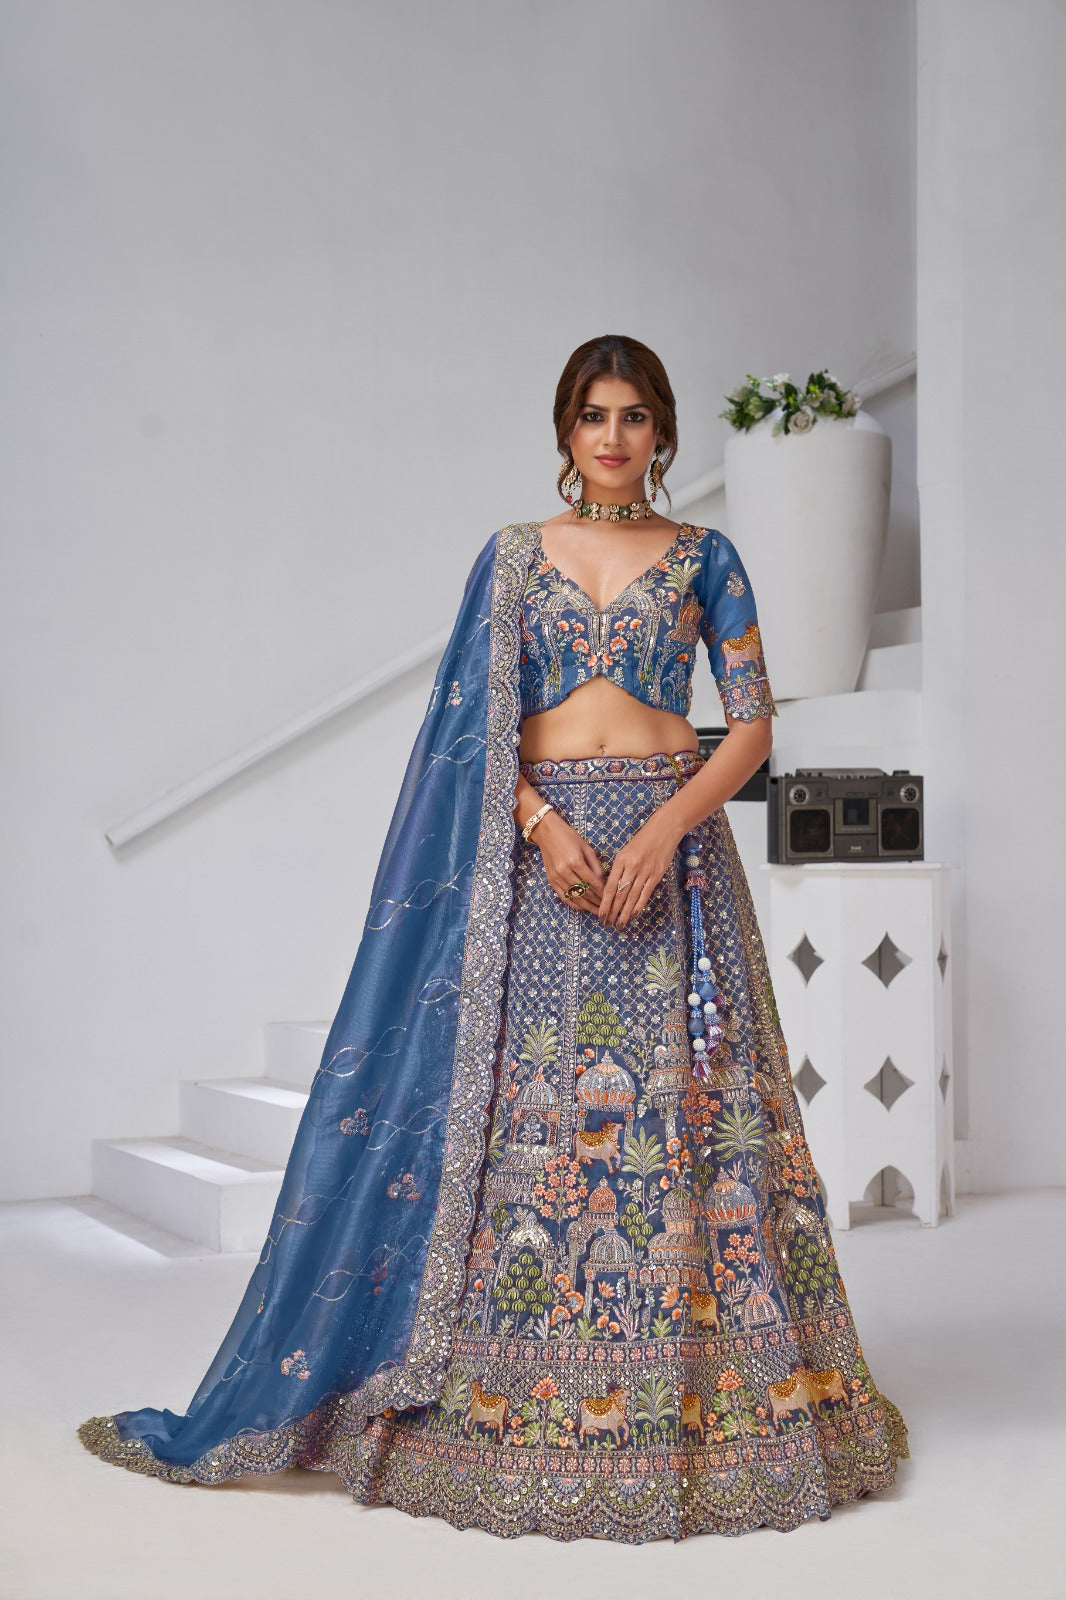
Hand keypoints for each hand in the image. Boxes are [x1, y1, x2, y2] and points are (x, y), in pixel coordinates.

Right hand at [531, 812, 607, 913]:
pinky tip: (583, 908)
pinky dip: (574, 904)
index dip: (603, 892)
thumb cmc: (569, 837)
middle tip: (607, 908)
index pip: (593, 882)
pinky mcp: (551, 881)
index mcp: (575, 861)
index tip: (612, 898)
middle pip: (584, 892)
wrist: (547, 834)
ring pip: (575, 897)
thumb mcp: (586, 848)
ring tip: (598, 911)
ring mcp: (556, 877)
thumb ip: (596, 865)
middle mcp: (565, 871)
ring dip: (587, 906)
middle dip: (597, 901)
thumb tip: (604, 882)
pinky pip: (564, 897)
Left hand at [597, 809, 683, 927]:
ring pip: (632, 897)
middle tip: (607, 924)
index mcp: (620, 860)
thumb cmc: (642, 840)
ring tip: (619, 924)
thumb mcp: (625, 852)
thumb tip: (611, 889)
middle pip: (619, 894)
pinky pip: (645, 894)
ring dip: (625, 913)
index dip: (605, 903)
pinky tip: (634, 915)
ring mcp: (644, 871)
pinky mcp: (656, 875)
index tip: (600, 914)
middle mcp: (631, 867)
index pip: (609, 886)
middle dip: (612, 911)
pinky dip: (639, 906)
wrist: (664, 830)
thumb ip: (618, 869)